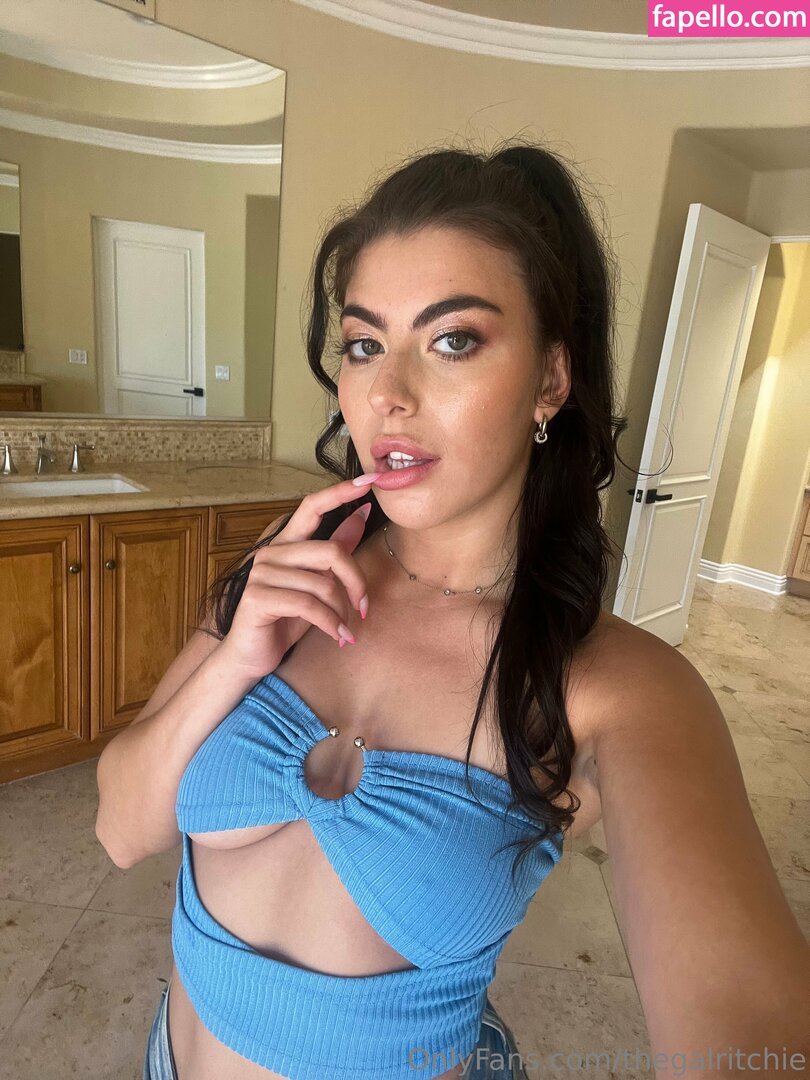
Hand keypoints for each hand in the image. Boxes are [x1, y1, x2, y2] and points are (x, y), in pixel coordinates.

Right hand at [216, 475, 379, 680]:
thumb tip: (362, 513)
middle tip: (364, 608)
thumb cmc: (286, 619)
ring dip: (342, 612)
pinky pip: (309, 605)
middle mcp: (272, 552)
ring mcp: (262, 573)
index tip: (371, 481)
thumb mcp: (318, 583)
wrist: (252, 656)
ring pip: (322, 583)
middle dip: (356, 582)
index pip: (312, 506)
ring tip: (345, 629)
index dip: (341, 492)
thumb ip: (336, 549)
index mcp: (287, 543)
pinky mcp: (258, 597)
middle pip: (331, 551)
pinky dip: (331, 624)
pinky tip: (338, 636)